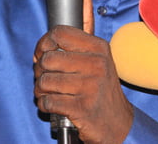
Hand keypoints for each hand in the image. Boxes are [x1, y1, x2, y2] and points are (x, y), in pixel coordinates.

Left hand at [33, 25, 132, 143]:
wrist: (118, 123)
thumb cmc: (101, 90)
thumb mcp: (97, 61)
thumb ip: (74, 48)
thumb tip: (42, 47)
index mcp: (99, 48)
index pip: (60, 33)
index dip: (44, 43)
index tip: (42, 54)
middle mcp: (96, 64)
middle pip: (48, 59)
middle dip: (39, 70)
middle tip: (45, 77)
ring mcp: (90, 86)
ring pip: (45, 81)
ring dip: (40, 89)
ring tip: (47, 93)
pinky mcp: (82, 108)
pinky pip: (48, 101)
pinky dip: (44, 104)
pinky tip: (51, 105)